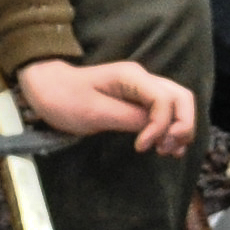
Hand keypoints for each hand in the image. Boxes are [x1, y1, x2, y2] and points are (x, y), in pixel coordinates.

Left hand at [16, 56, 198, 161]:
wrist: (47, 88)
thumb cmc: (65, 99)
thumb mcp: (93, 112)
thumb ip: (128, 118)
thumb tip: (155, 129)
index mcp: (132, 77)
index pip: (164, 99)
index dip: (160, 126)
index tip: (141, 148)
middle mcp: (143, 80)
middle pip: (182, 97)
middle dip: (182, 125)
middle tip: (167, 149)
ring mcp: (142, 89)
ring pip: (178, 104)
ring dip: (180, 128)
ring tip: (166, 152)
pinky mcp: (139, 101)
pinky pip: (166, 111)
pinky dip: (171, 129)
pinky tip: (165, 147)